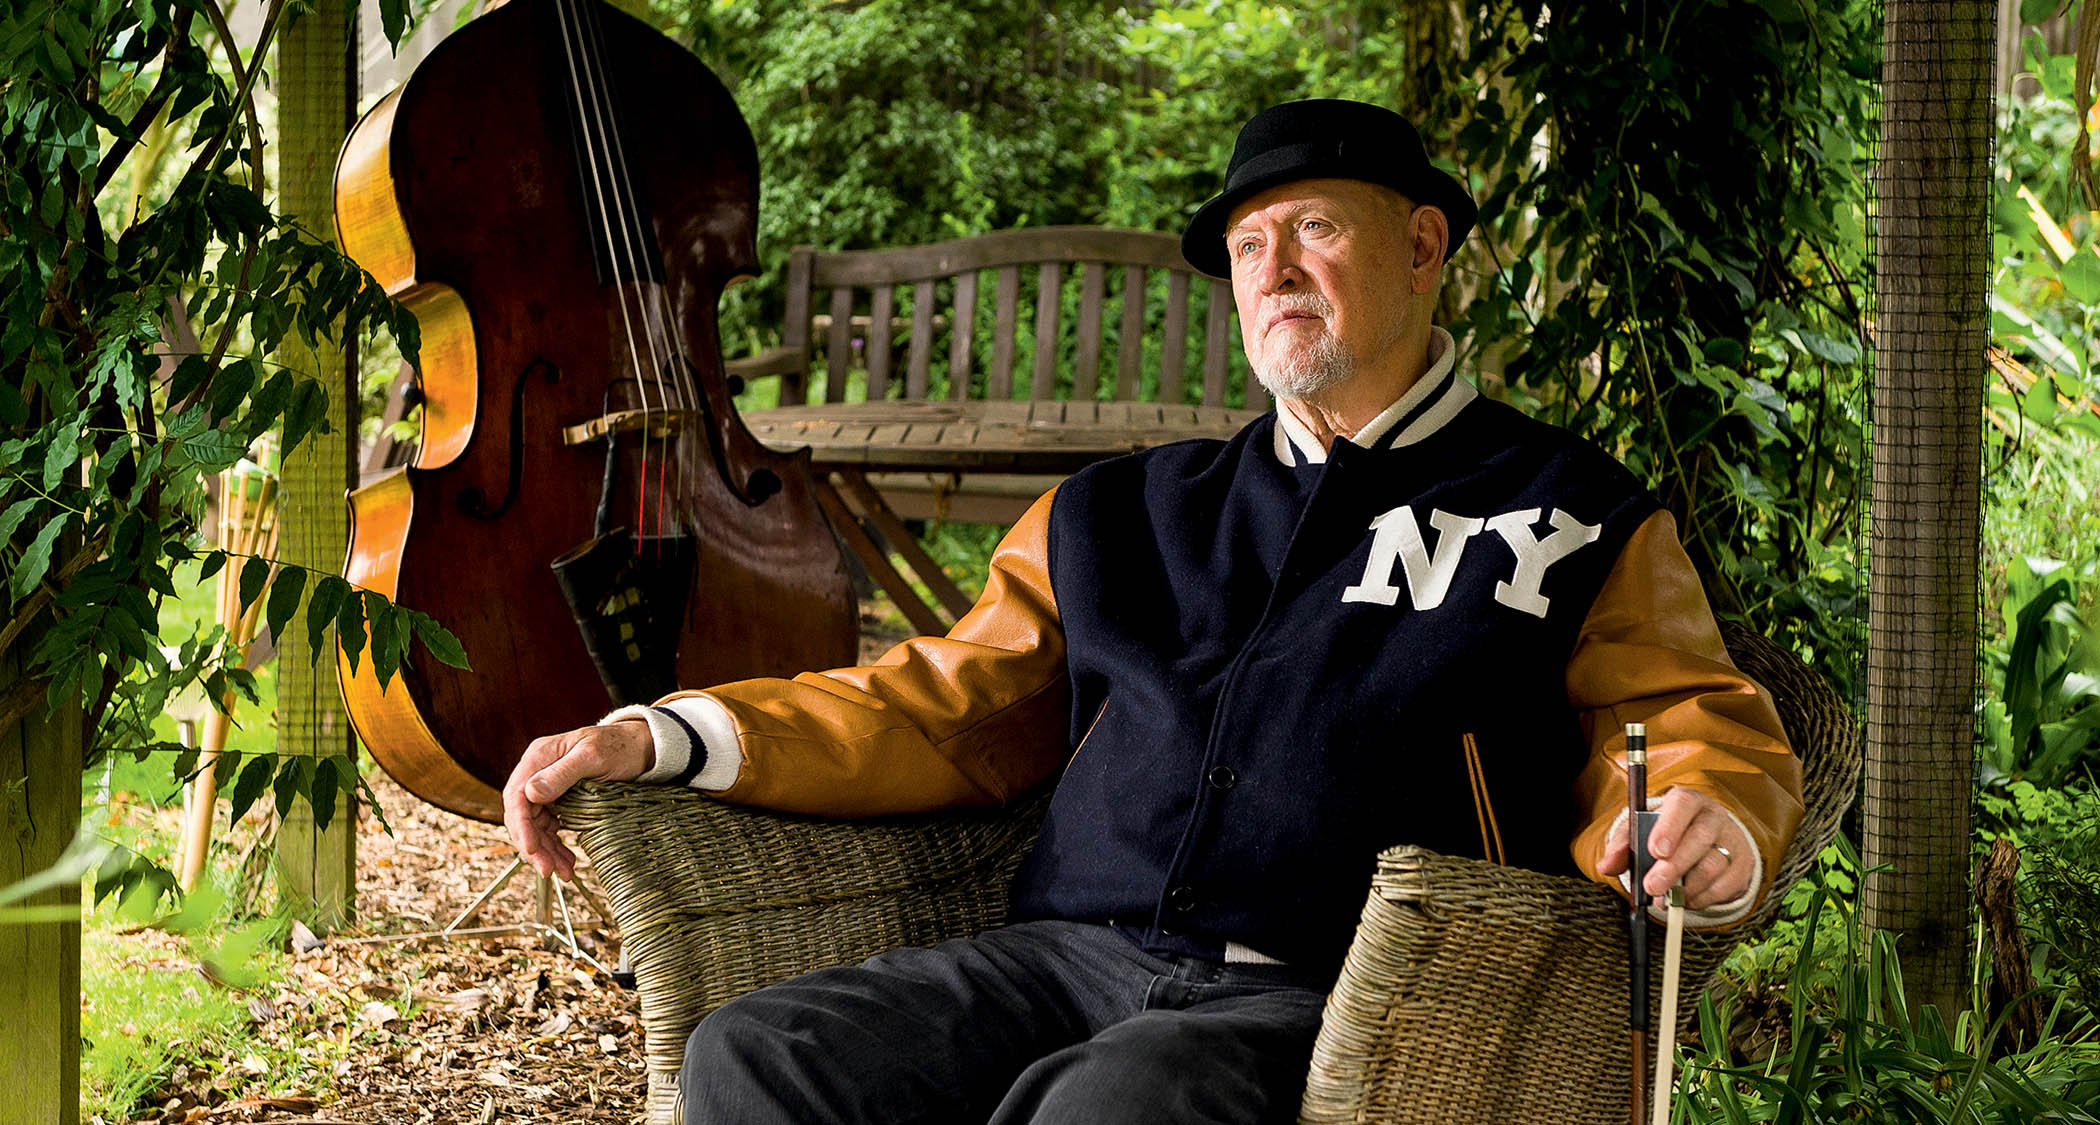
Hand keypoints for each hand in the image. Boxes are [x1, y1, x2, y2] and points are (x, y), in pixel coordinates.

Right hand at [502, 720, 654, 880]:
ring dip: (546, 851)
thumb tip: (531, 793)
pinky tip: (566, 861)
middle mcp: (537, 773)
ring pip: (536, 826)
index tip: (530, 849)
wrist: (639, 746)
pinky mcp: (558, 800)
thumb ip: (562, 773)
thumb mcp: (593, 756)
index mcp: (538, 758)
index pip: (517, 795)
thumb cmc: (618, 746)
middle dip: (534, 846)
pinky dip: (556, 846)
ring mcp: (546, 788)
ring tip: (564, 872)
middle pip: (523, 815)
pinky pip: (549, 828)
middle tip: (549, 870)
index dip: (521, 825)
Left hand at [1596, 787, 1751, 910]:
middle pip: (1700, 838)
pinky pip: (1724, 887)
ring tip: (1666, 897)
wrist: (1704, 844)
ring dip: (1685, 888)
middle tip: (1653, 887)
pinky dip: (1701, 898)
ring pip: (1713, 866)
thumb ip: (1622, 847)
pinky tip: (1686, 898)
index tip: (1655, 851)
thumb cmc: (1665, 836)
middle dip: (1674, 866)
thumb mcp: (1639, 834)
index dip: (1670, 827)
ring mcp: (1732, 840)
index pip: (1682, 804)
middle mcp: (1713, 816)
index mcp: (1686, 801)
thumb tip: (1605, 865)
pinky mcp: (1743, 865)